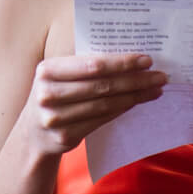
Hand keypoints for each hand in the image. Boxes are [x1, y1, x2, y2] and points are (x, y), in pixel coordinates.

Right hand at [17, 54, 166, 158]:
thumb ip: (84, 65)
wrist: (33, 133)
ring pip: (105, 104)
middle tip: (159, 75)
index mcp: (47, 70)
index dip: (122, 62)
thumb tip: (129, 56)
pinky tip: (137, 102)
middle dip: (135, 80)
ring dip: (134, 96)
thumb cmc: (55, 95)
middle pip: (102, 85)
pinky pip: (102, 120)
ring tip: (155, 89)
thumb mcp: (59, 75)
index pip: (93, 64)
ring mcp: (55, 118)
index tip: (146, 60)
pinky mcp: (65, 136)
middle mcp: (48, 93)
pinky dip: (122, 109)